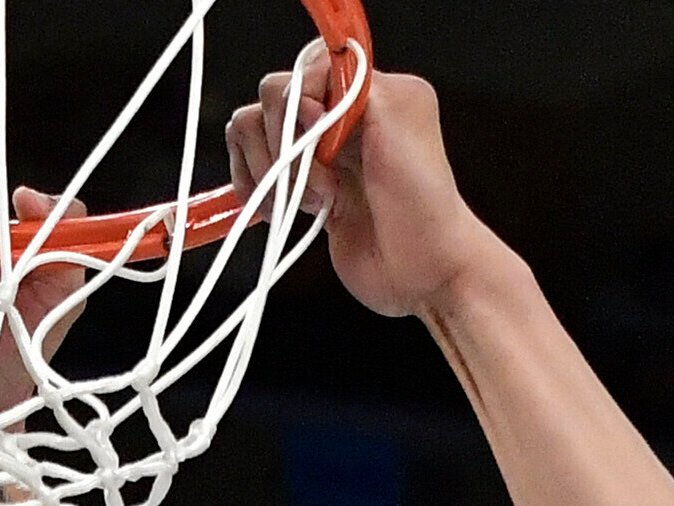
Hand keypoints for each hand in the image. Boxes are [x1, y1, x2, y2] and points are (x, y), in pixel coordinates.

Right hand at [238, 61, 482, 321]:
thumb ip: (354, 89)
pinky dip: (251, 185)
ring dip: (272, 168)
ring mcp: (316, 152)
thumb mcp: (400, 125)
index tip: (319, 133)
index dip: (302, 98)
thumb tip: (303, 95)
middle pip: (274, 95)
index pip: (309, 65)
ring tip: (312, 201)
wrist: (424, 272)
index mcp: (371, 90)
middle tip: (326, 180)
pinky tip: (278, 209)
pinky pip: (248, 165)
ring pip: (252, 127)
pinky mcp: (297, 186)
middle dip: (288, 142)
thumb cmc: (425, 208)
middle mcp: (340, 116)